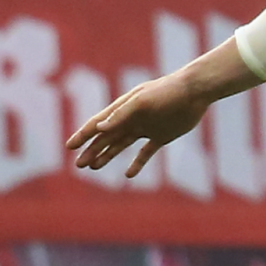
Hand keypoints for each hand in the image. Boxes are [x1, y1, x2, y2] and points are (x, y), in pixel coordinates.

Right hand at [67, 73, 212, 177]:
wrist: (195, 91)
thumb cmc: (167, 93)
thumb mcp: (142, 102)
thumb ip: (121, 115)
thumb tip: (99, 127)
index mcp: (123, 108)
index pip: (98, 124)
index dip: (83, 135)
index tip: (70, 147)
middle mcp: (132, 118)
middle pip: (106, 137)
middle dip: (91, 150)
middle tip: (79, 165)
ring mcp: (146, 127)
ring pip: (121, 144)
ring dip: (107, 155)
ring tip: (94, 167)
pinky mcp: (162, 135)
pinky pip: (145, 152)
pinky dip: (137, 163)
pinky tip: (128, 174)